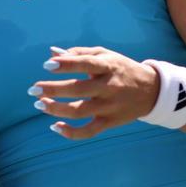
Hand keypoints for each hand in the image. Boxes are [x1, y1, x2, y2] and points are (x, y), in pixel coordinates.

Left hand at [30, 46, 159, 139]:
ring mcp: (110, 106)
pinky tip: (55, 127)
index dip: (66, 64)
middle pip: (78, 90)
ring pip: (79, 111)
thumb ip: (79, 54)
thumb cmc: (121, 68)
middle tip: (33, 89)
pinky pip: (89, 131)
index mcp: (108, 66)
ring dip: (56, 109)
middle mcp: (109, 86)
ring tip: (39, 104)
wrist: (152, 90)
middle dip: (52, 90)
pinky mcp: (110, 122)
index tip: (47, 65)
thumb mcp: (105, 55)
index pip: (85, 64)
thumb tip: (52, 53)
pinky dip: (71, 133)